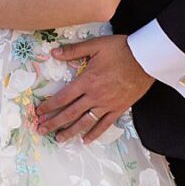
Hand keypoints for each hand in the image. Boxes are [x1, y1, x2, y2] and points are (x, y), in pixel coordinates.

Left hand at [36, 35, 154, 143]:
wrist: (146, 59)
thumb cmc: (121, 49)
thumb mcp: (97, 45)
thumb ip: (74, 50)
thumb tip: (54, 53)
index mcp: (87, 80)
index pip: (63, 97)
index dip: (49, 106)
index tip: (38, 113)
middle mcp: (95, 96)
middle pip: (70, 113)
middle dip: (54, 123)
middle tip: (41, 130)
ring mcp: (107, 104)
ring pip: (85, 122)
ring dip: (70, 132)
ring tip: (59, 139)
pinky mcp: (118, 108)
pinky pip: (104, 125)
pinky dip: (94, 134)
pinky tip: (85, 140)